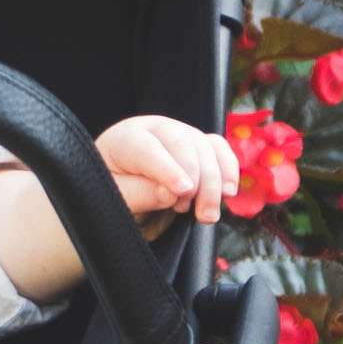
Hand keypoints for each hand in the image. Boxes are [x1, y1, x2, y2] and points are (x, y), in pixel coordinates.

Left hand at [94, 112, 236, 236]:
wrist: (122, 186)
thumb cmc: (115, 190)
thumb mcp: (116, 197)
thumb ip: (139, 194)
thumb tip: (170, 193)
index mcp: (126, 138)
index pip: (148, 148)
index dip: (168, 169)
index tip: (183, 192)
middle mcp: (155, 129)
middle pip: (182, 143)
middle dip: (197, 179)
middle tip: (200, 214)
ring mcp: (179, 133)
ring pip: (205, 146)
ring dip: (214, 181)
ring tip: (208, 215)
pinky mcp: (198, 144)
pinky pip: (219, 148)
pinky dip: (228, 169)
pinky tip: (228, 193)